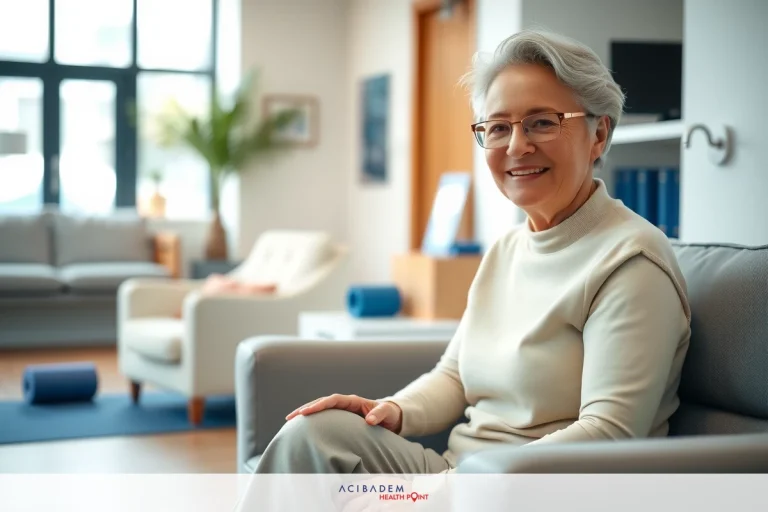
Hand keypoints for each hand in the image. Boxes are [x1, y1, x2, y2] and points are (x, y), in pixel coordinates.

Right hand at [285, 394, 402, 433]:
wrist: (392, 417)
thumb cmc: (390, 414)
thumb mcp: (388, 413)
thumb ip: (380, 414)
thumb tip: (369, 420)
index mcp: (354, 401)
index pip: (333, 400)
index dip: (319, 405)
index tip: (306, 412)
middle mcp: (345, 404)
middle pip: (321, 403)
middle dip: (306, 409)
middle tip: (290, 417)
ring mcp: (342, 410)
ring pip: (321, 410)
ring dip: (306, 413)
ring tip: (290, 421)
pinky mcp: (341, 418)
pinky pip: (325, 418)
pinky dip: (314, 421)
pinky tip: (304, 428)